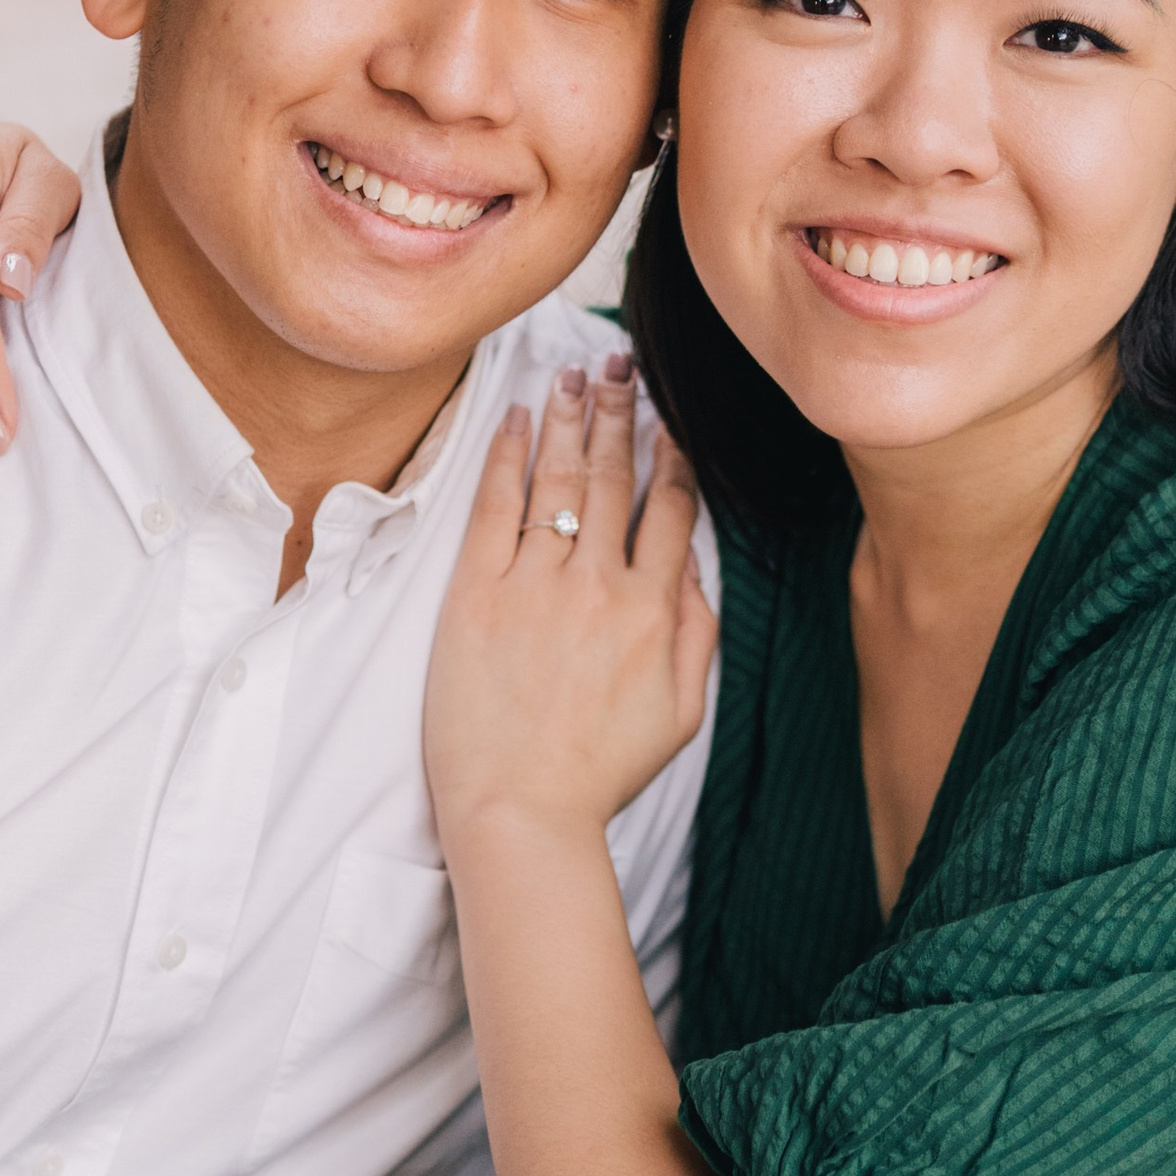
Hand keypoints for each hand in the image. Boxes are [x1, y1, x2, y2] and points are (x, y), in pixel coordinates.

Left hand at [425, 355, 715, 856]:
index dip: (670, 454)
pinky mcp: (477, 593)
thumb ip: (698, 631)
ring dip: (571, 419)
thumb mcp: (683, 710)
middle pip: (615, 478)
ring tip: (575, 373)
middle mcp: (600, 584)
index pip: (670, 508)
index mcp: (656, 610)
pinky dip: (509, 454)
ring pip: (561, 481)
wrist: (521, 810)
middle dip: (620, 412)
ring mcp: (536, 584)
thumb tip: (692, 565)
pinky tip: (519, 417)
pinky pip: (495, 505)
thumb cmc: (599, 771)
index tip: (667, 418)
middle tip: (618, 365)